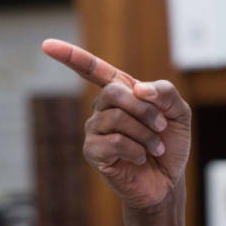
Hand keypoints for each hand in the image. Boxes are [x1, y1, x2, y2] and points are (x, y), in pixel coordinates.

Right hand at [42, 39, 190, 225]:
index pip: (93, 69)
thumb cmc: (170, 144)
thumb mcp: (178, 113)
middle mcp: (103, 108)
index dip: (71, 56)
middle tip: (161, 126)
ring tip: (154, 147)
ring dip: (145, 134)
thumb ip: (166, 92)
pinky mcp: (93, 152)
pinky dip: (136, 150)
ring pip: (115, 118)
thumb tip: (139, 89)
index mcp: (122, 92)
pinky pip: (113, 142)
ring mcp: (95, 130)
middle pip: (114, 92)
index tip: (46, 44)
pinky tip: (140, 158)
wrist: (167, 180)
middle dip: (144, 110)